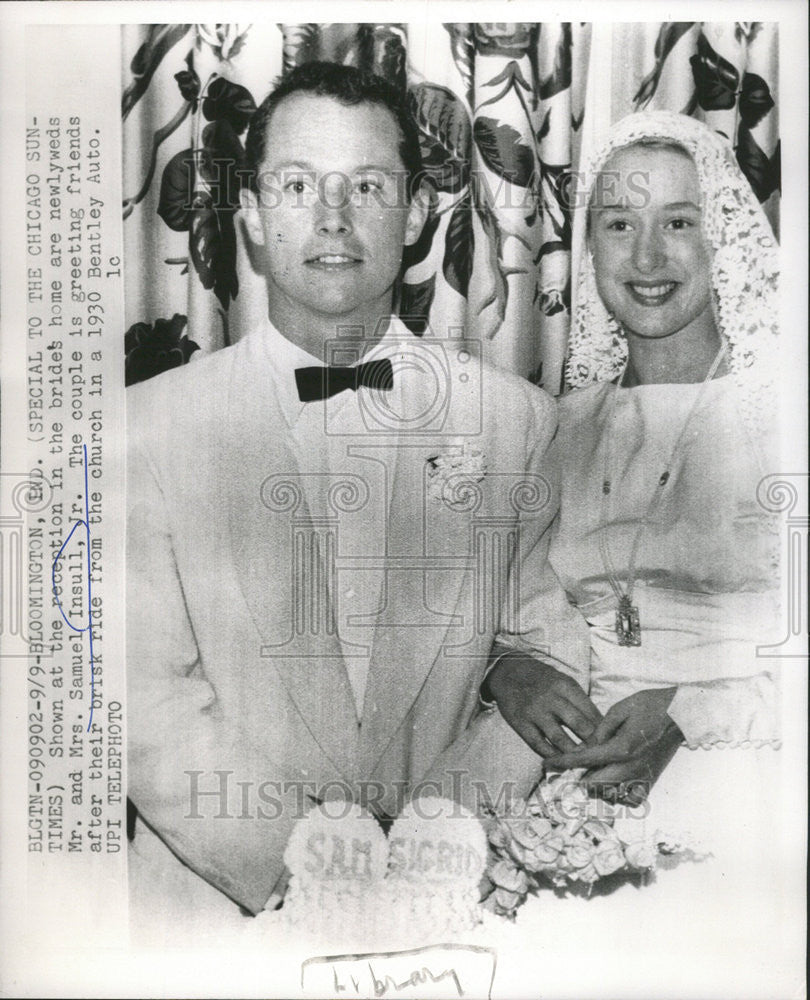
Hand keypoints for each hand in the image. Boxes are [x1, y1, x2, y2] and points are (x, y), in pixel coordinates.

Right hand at [485, 653, 601, 756]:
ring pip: (560, 739)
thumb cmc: (542, 679)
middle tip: (601, 756)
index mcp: (566, 686)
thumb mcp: (563, 681)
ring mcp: (535, 712)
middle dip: (593, 743)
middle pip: (580, 726)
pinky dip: (551, 755)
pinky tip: (560, 761)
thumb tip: (601, 726)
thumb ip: (579, 701)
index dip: (603, 730)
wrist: (508, 672)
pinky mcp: (521, 723)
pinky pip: (538, 744)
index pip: (591, 712)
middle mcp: (551, 699)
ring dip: (574, 753)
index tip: (610, 742)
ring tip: (583, 762)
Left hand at [544, 687, 683, 803]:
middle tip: (569, 770)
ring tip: (589, 774)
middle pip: (594, 785)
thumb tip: (586, 745)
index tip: (547, 765)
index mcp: (621, 748)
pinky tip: (612, 783)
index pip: (584, 760)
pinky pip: (631, 799)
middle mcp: (631, 767)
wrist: (681, 714)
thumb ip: (600, 729)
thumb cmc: (650, 705)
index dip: (562, 763)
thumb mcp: (619, 709)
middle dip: (577, 779)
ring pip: (611, 795)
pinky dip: (618, 795)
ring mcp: (642, 777)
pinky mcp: (651, 780)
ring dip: (596, 788)